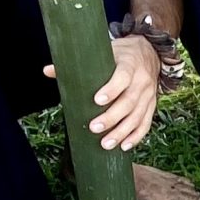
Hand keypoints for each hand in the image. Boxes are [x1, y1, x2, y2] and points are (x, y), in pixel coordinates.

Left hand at [43, 37, 160, 151]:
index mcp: (129, 64)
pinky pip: (145, 123)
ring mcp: (148, 95)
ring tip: (106, 144)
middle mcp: (141, 81)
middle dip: (112, 117)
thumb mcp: (104, 53)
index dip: (111, 89)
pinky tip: (124, 146)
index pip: (123, 77)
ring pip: (137, 116)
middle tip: (94, 128)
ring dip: (122, 132)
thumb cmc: (121, 54)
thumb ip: (78, 64)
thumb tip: (48, 71)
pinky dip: (136, 136)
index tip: (97, 100)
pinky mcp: (151, 106)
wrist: (149, 53)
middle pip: (129, 101)